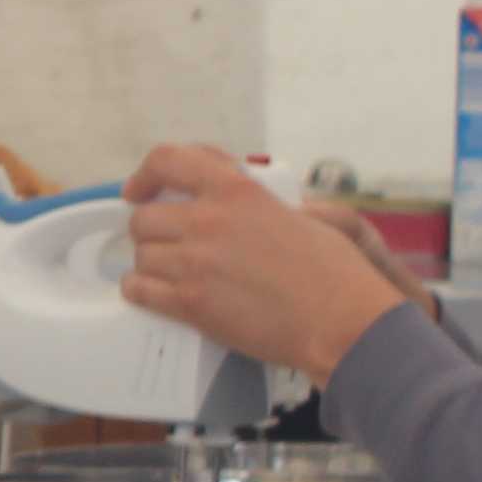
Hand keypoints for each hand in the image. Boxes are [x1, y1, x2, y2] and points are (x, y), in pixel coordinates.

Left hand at [117, 142, 431, 384]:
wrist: (342, 320)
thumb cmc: (333, 271)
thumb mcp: (297, 213)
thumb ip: (254, 200)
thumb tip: (229, 197)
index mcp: (236, 190)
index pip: (167, 161)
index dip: (145, 175)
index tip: (139, 191)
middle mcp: (208, 221)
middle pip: (144, 219)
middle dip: (150, 232)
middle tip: (165, 244)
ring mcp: (196, 262)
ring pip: (141, 256)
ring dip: (150, 264)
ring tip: (169, 274)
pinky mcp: (192, 303)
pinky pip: (141, 291)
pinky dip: (141, 292)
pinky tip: (152, 293)